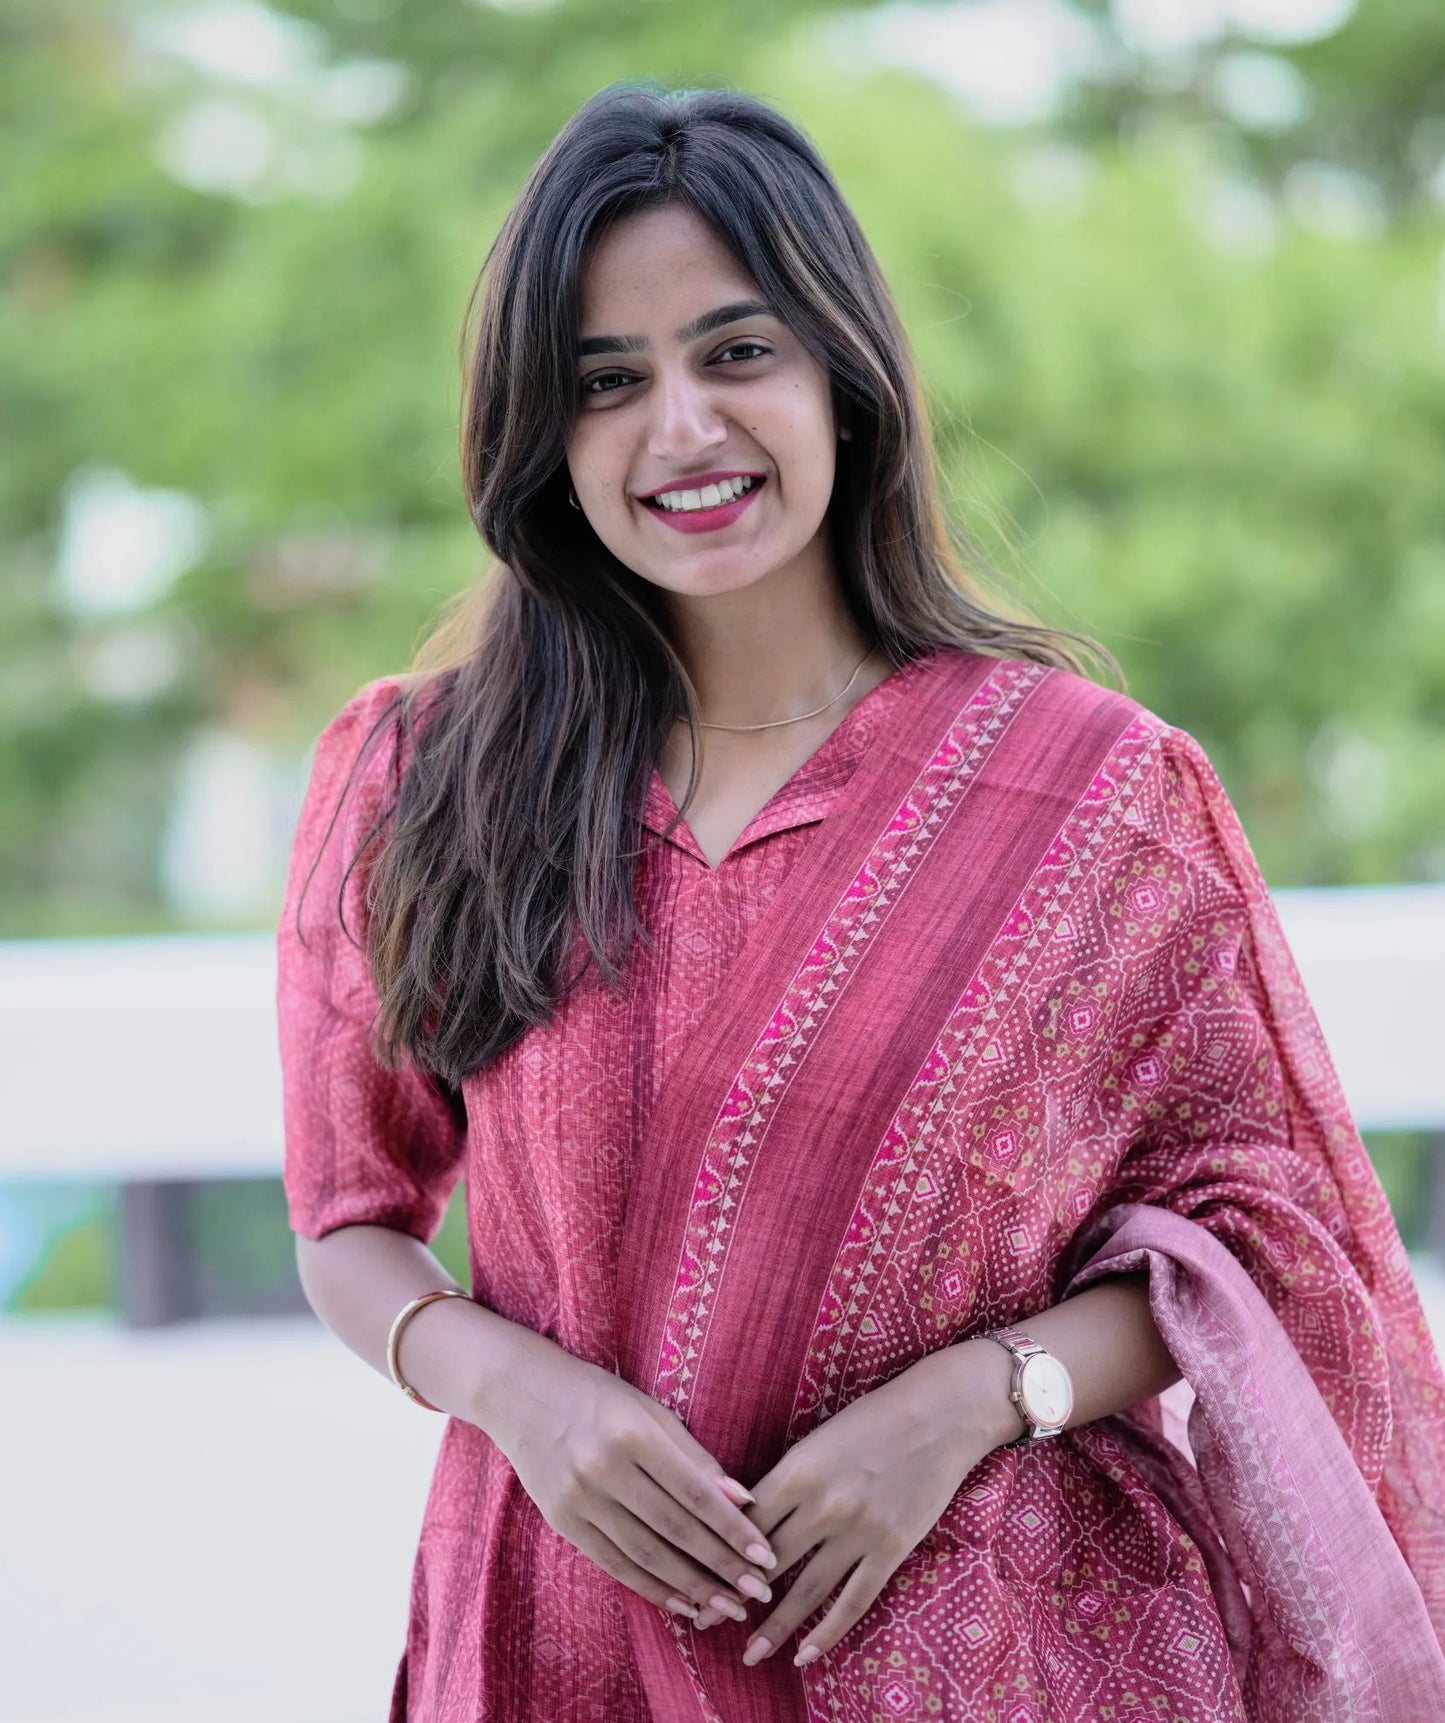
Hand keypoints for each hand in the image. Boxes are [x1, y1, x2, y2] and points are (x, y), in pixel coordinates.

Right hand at [487, 1335, 778, 1625]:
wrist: (520, 1393)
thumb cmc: (598, 1396)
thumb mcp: (649, 1410)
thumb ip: (694, 1456)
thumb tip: (741, 1498)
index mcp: (632, 1434)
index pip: (694, 1493)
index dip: (732, 1529)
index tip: (765, 1556)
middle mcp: (604, 1469)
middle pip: (674, 1529)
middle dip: (721, 1566)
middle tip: (759, 1592)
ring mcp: (579, 1498)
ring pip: (645, 1554)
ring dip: (691, 1586)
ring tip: (727, 1606)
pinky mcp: (562, 1521)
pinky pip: (614, 1563)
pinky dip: (651, 1587)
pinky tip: (682, 1602)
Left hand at [716, 1342, 1008, 1663]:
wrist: (940, 1413)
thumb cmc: (874, 1417)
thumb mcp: (818, 1439)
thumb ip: (787, 1478)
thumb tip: (749, 1518)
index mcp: (798, 1470)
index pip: (746, 1523)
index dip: (719, 1554)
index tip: (699, 1579)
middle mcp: (823, 1503)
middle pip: (768, 1561)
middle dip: (736, 1596)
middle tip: (709, 1622)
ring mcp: (859, 1529)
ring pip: (807, 1590)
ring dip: (776, 1626)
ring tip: (752, 1653)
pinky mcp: (891, 1548)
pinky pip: (854, 1600)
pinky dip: (828, 1632)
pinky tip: (805, 1654)